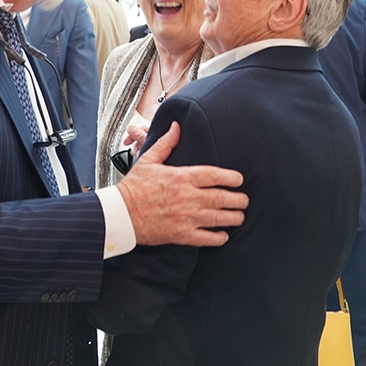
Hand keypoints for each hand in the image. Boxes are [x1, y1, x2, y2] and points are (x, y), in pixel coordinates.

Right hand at [115, 121, 248, 246]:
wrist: (120, 214)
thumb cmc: (134, 187)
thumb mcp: (149, 160)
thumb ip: (167, 143)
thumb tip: (176, 126)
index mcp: (182, 177)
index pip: (215, 175)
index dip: (231, 178)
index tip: (239, 180)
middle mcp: (188, 197)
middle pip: (223, 197)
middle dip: (238, 200)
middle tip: (244, 200)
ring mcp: (187, 217)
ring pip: (219, 218)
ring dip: (234, 218)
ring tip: (239, 217)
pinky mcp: (182, 234)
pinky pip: (207, 238)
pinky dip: (219, 238)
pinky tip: (223, 235)